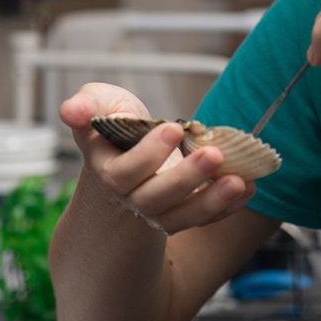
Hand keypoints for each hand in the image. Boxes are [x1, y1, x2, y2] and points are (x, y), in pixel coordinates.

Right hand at [59, 82, 256, 234]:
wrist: (128, 150)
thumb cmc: (114, 123)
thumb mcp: (100, 103)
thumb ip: (86, 105)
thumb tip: (71, 110)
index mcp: (107, 171)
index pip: (124, 174)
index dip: (148, 155)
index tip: (171, 127)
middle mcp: (132, 197)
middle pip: (156, 200)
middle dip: (185, 179)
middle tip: (214, 154)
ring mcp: (160, 209)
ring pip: (183, 216)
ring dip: (213, 201)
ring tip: (238, 181)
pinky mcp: (184, 212)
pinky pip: (206, 217)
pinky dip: (229, 205)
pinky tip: (249, 186)